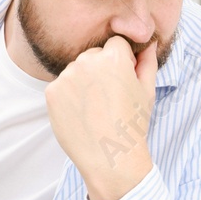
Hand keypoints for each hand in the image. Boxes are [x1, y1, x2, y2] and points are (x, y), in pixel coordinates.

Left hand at [44, 36, 157, 199]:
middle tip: (109, 97)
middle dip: (101, 69)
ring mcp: (66, 76)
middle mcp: (86, 61)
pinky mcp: (51, 92)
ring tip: (96, 108)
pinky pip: (62, 86)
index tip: (123, 80)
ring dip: (84, 82)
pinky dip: (69, 96)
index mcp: (113, 57)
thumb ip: (147, 62)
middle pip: (94, 55)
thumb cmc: (132, 125)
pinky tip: (81, 113)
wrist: (110, 157)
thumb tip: (149, 44)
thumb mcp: (147, 91)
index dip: (122, 60)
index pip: (116, 43)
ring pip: (76, 70)